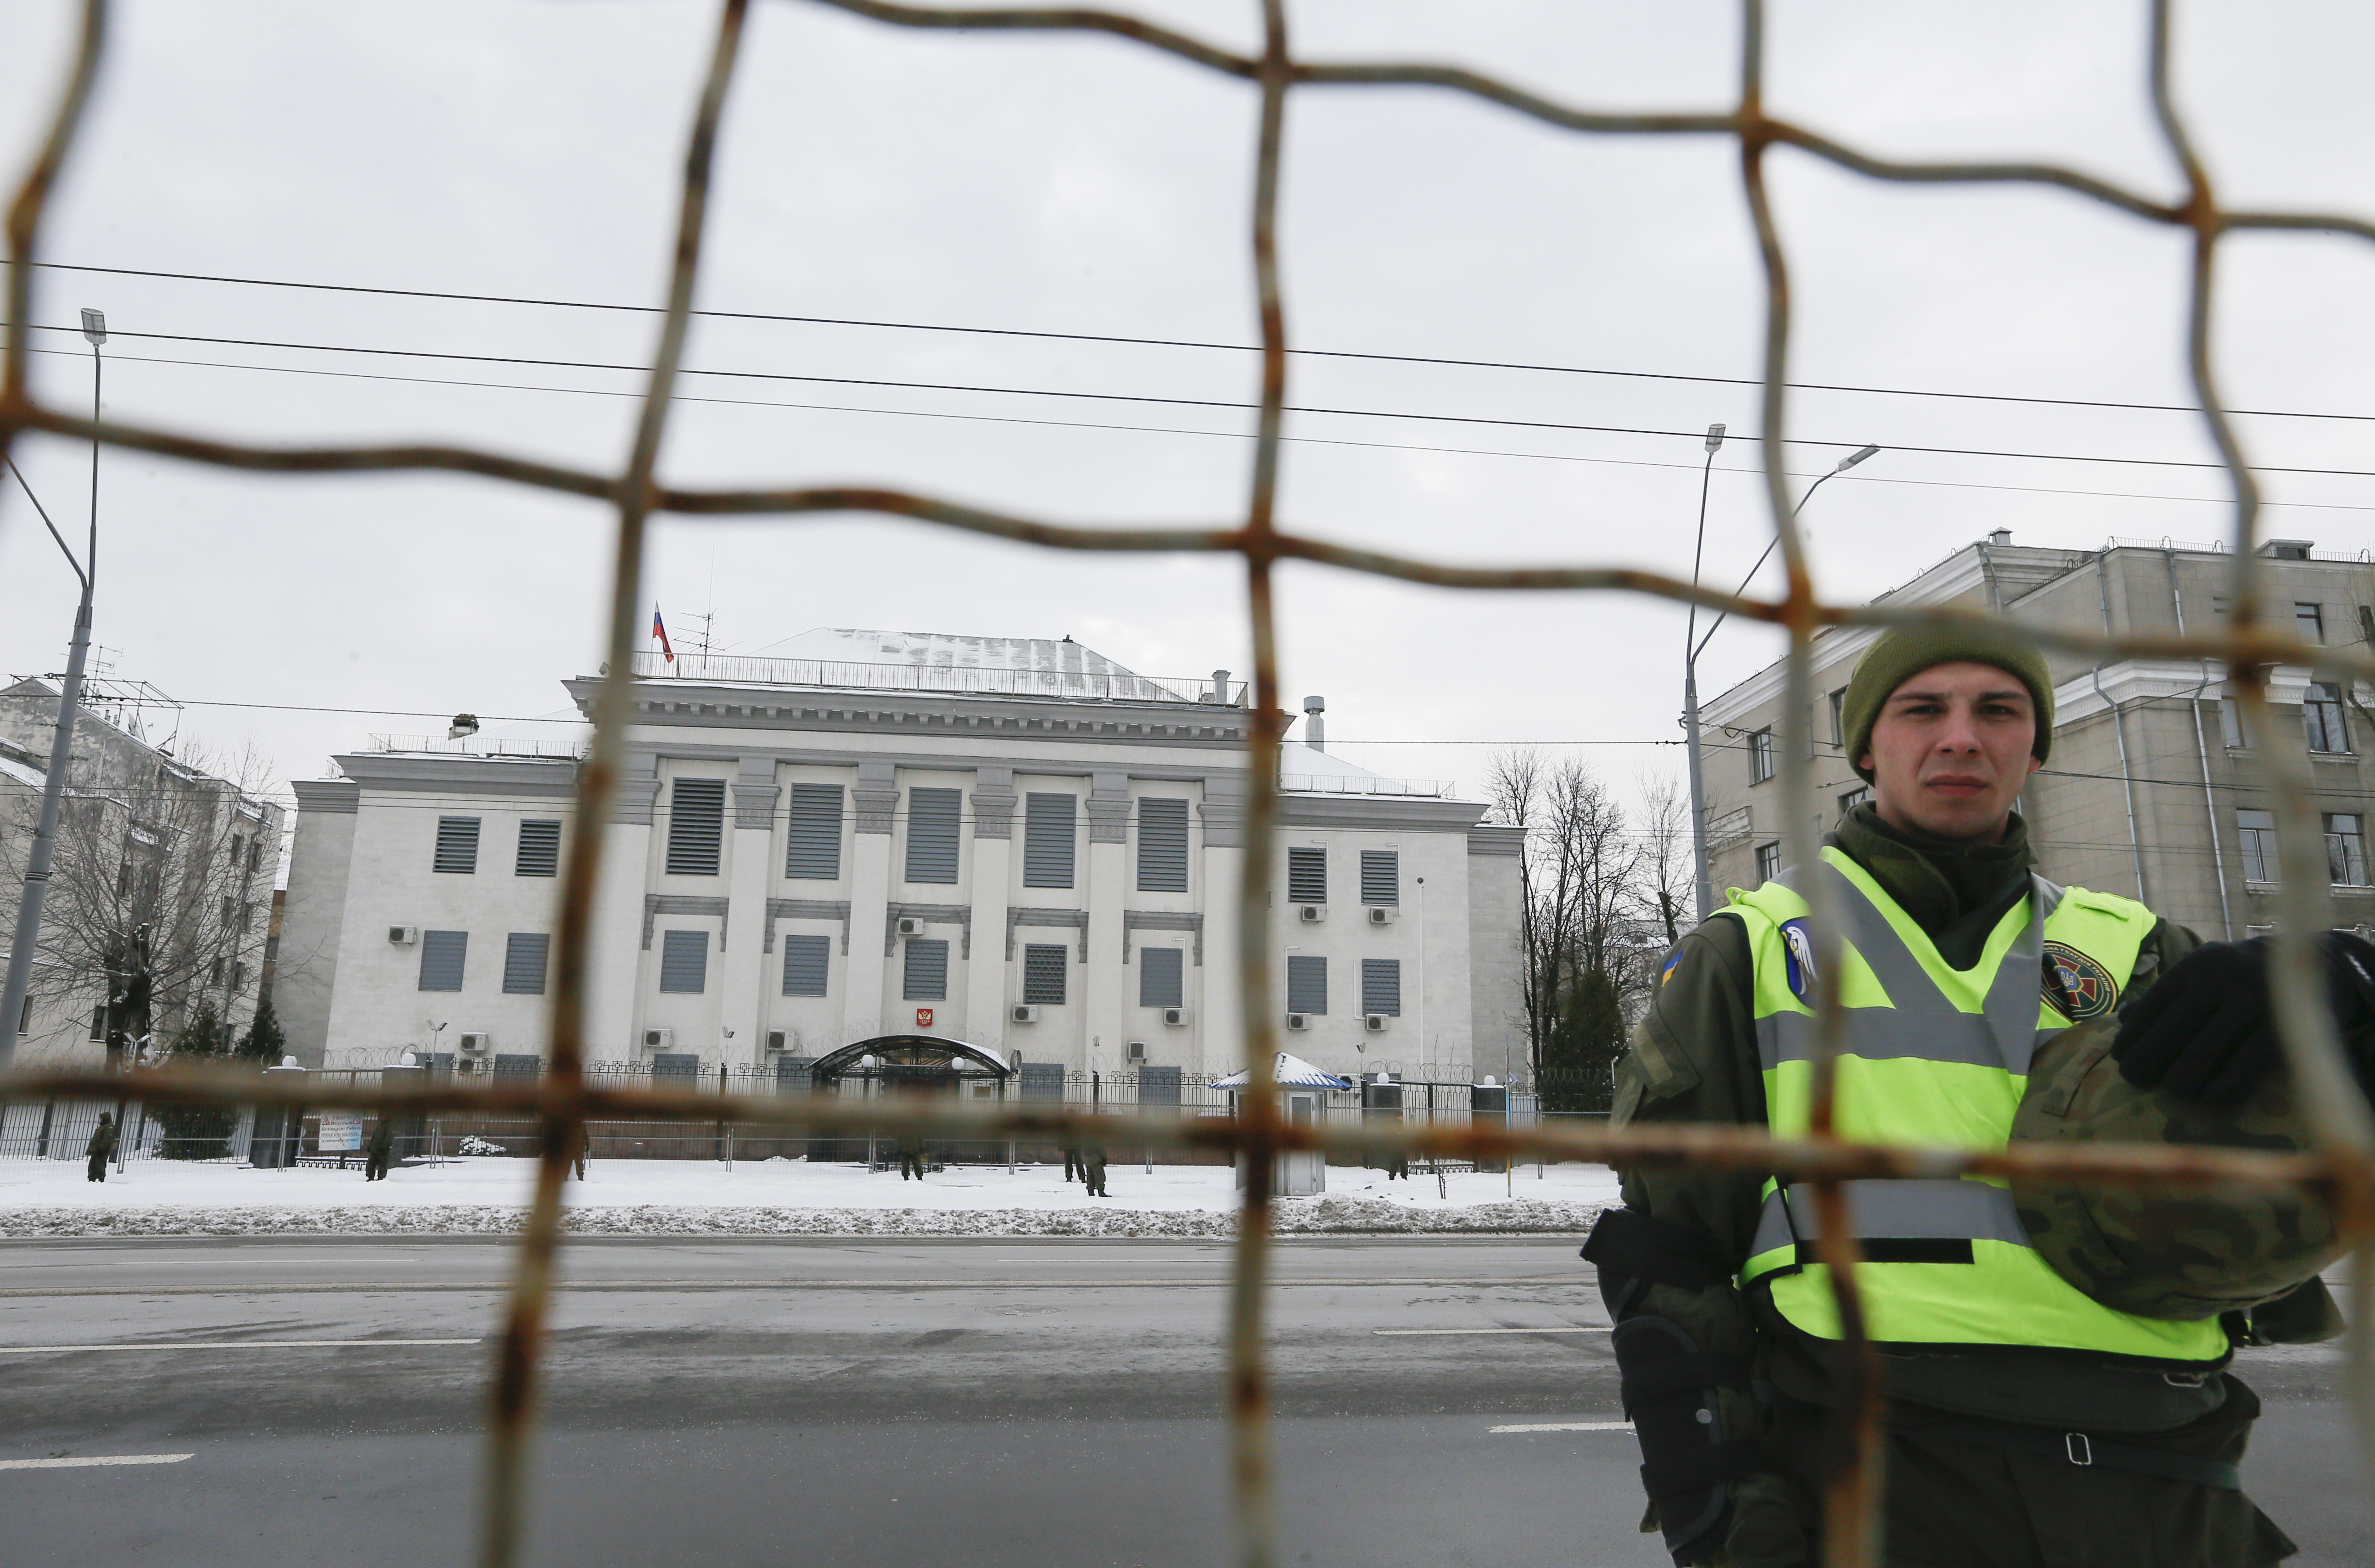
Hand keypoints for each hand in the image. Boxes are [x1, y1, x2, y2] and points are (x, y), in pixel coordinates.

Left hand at [2113, 933, 2374, 1101]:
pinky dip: (2222, 1087)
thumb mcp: (2203, 974)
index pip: (2155, 1004)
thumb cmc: (2239, 978)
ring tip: (2171, 1088)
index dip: (2134, 1034)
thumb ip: (2167, 995)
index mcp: (2198, 965)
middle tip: (2133, 1078)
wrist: (2312, 966)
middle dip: (2148, 1059)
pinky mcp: (2280, 1030)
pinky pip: (2244, 1067)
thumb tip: (2123, 1020)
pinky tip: (2206, 1098)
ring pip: (2204, 1052)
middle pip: (2173, 1029)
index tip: (2120, 1055)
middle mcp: (2223, 980)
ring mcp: (2254, 1004)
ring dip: (2180, 1077)